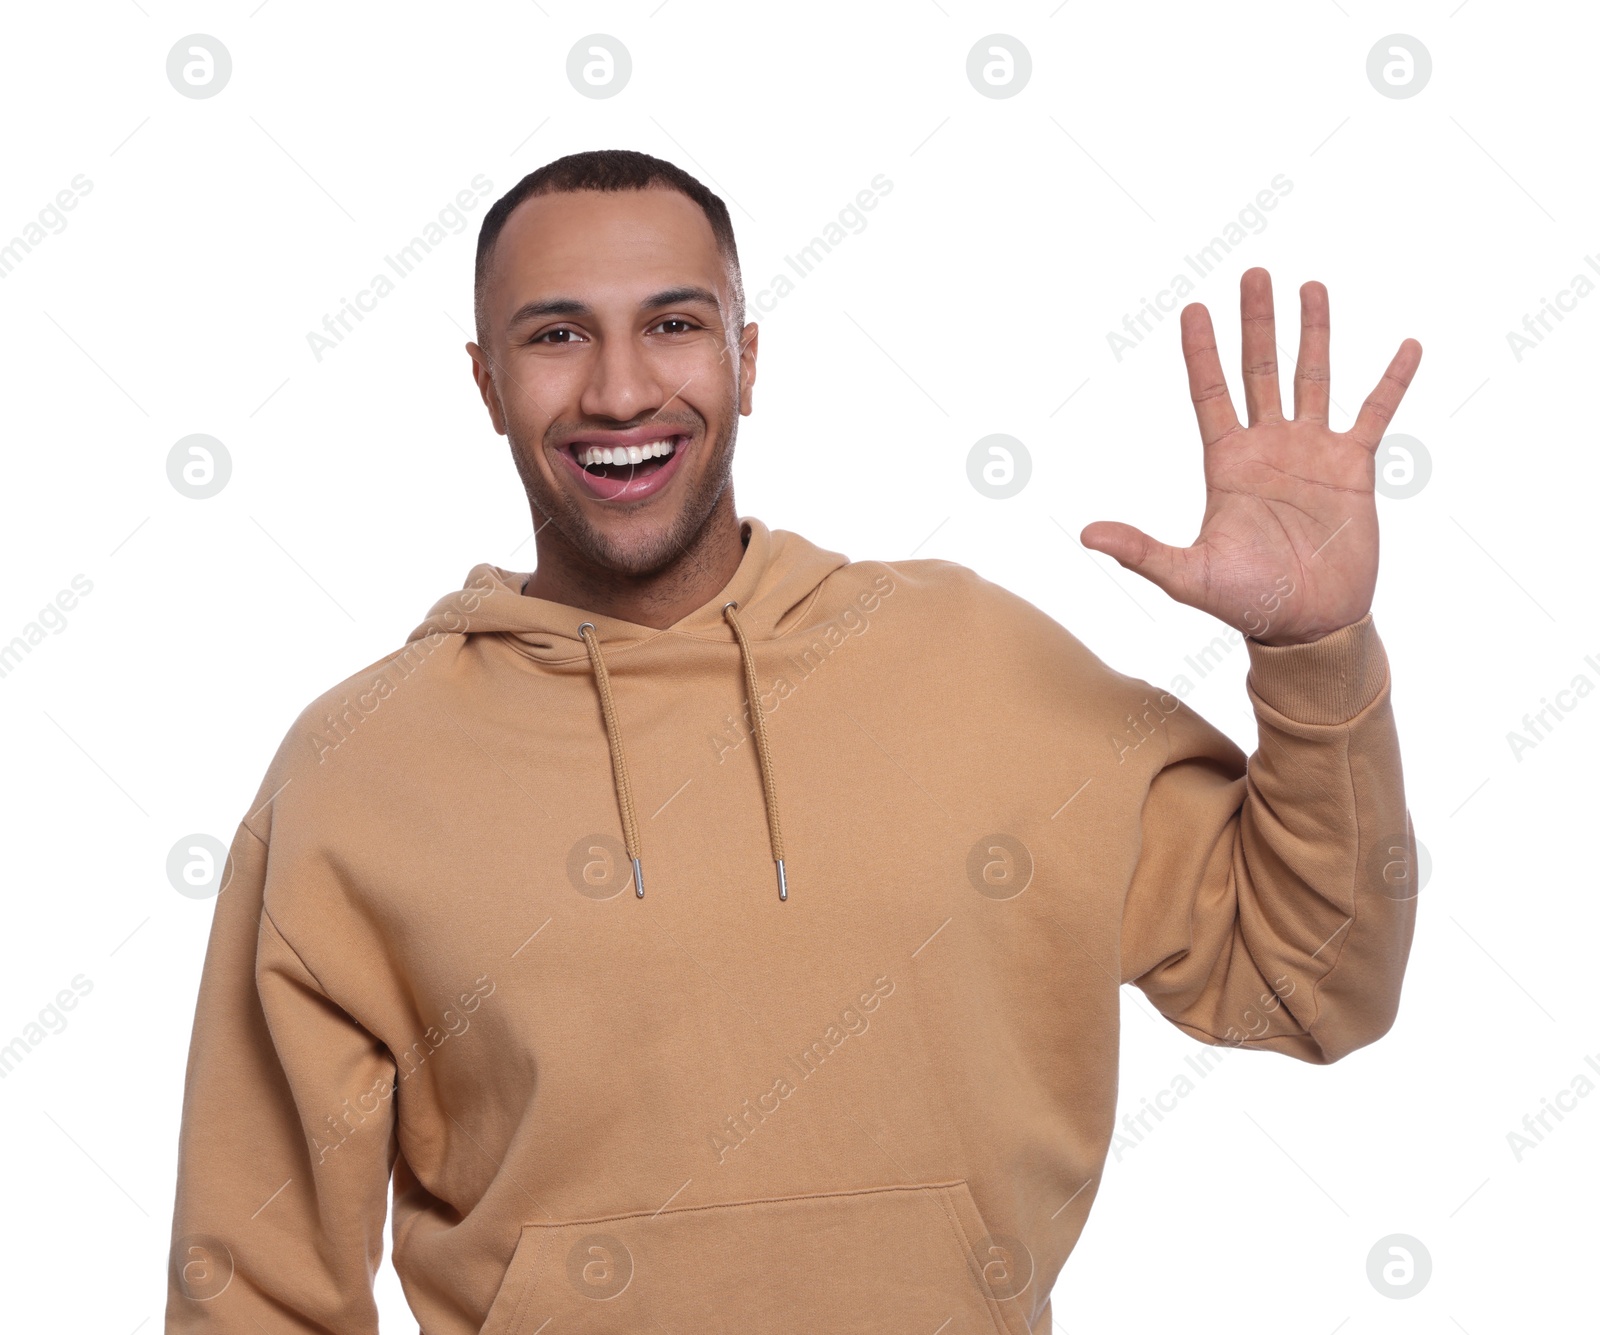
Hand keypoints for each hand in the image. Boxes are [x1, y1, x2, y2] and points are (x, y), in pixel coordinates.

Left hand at [1080, 268, 1421, 646]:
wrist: (1306, 625)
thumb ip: (1140, 551)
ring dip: (1312, 333)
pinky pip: (1375, 413)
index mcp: (1226, 464)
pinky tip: (1406, 345)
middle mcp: (1267, 447)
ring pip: (1312, 377)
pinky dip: (1391, 380)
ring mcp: (1312, 452)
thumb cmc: (1245, 602)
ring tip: (1310, 285)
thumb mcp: (1187, 575)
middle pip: (1258, 370)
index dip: (1201, 352)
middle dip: (1255, 322)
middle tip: (1252, 273)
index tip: (1192, 309)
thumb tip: (1086, 535)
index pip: (1209, 393)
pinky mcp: (1354, 468)